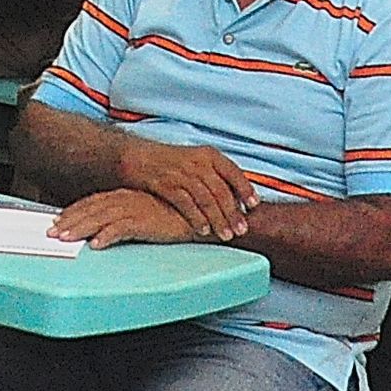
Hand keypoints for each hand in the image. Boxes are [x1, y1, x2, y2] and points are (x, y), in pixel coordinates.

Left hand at [51, 188, 198, 248]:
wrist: (199, 214)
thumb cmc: (171, 215)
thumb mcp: (143, 212)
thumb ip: (124, 216)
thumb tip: (102, 227)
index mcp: (123, 195)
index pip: (91, 203)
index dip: (72, 212)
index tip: (56, 222)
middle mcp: (125, 199)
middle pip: (90, 209)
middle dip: (68, 221)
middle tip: (51, 233)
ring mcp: (135, 209)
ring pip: (100, 218)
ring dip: (81, 228)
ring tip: (65, 239)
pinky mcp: (146, 222)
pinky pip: (122, 229)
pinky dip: (107, 236)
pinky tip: (96, 244)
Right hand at [115, 138, 254, 240]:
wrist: (136, 157)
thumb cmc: (170, 164)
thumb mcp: (195, 162)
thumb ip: (215, 177)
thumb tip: (239, 198)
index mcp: (208, 155)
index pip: (233, 172)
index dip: (245, 189)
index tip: (255, 206)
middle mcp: (196, 162)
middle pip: (220, 189)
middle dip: (233, 212)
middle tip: (242, 230)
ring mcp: (180, 172)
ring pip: (205, 198)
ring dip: (218, 219)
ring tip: (226, 235)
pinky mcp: (164, 183)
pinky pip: (185, 203)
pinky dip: (196, 218)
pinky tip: (203, 230)